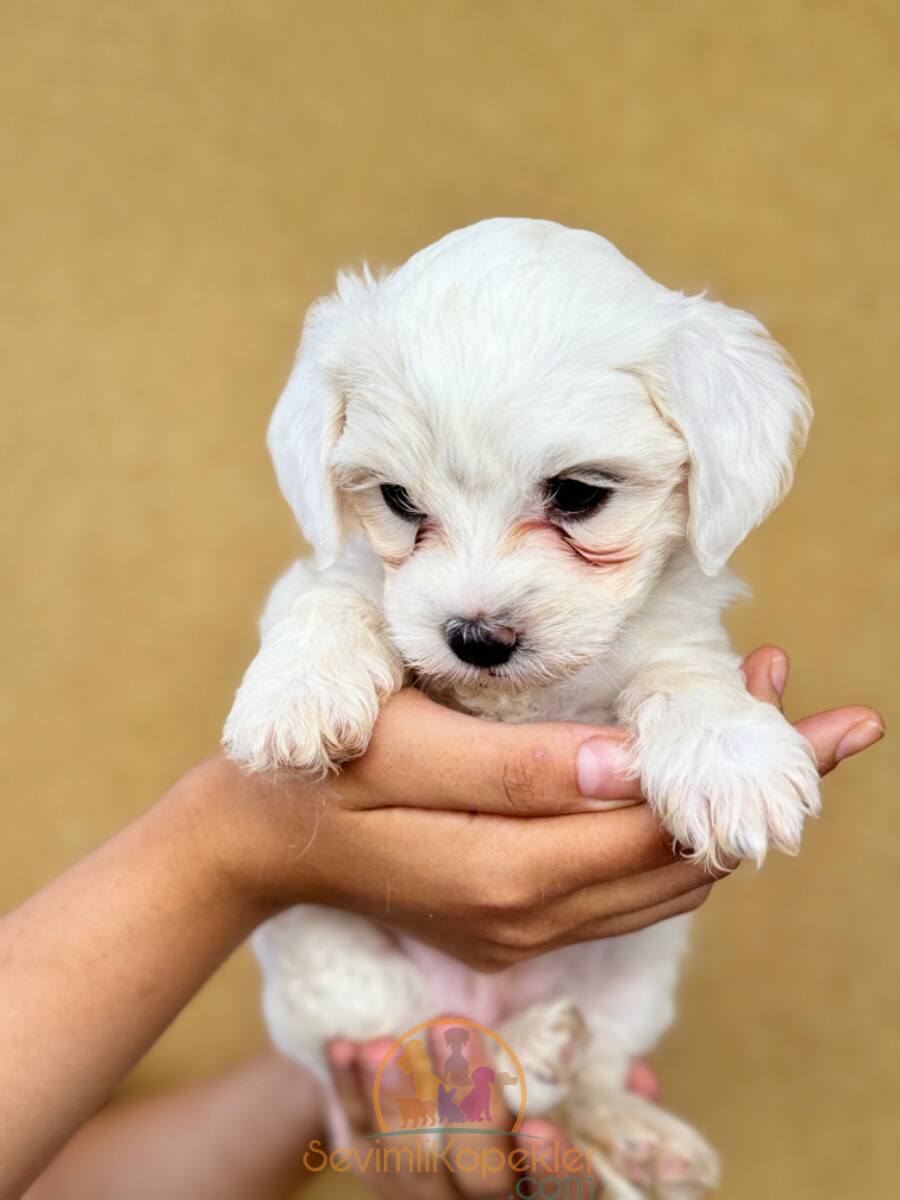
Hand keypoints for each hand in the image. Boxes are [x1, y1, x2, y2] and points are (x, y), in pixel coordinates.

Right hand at [196, 645, 882, 970]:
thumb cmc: (323, 770)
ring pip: (661, 882)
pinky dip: (672, 836)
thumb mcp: (407, 746)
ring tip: (765, 729)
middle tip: (817, 715)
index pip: (664, 831)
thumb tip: (636, 766)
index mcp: (508, 874)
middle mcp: (530, 918)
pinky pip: (622, 887)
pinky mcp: (513, 922)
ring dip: (720, 813)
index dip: (740, 769)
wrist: (258, 839)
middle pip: (684, 864)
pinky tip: (682, 778)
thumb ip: (517, 765)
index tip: (809, 707)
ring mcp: (524, 930)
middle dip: (754, 791)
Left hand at [325, 1031, 642, 1197]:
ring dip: (394, 1101)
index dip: (554, 1173)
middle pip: (480, 1182)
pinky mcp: (380, 1176)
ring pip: (407, 1167)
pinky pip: (359, 1143)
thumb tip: (640, 1079)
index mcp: (544, 1193)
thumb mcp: (585, 1111)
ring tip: (381, 1044)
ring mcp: (427, 1198)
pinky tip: (344, 1045)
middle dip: (468, 1111)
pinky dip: (348, 1093)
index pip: (563, 1197)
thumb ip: (608, 1098)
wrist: (453, 1123)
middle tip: (455, 1037)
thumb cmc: (535, 1110)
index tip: (537, 1128)